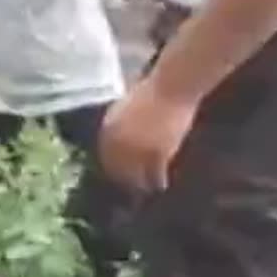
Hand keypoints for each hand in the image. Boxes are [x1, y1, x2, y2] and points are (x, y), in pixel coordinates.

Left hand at [98, 75, 198, 193]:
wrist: (171, 87)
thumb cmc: (151, 92)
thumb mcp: (125, 109)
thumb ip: (118, 128)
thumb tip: (117, 145)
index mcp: (108, 129)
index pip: (105, 157)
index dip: (113, 167)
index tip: (119, 174)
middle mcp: (117, 143)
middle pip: (118, 170)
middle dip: (125, 179)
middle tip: (133, 187)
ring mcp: (136, 150)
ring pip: (135, 176)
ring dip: (141, 184)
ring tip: (146, 189)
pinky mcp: (156, 155)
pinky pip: (155, 174)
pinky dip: (158, 181)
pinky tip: (161, 185)